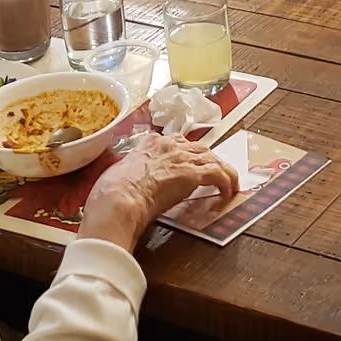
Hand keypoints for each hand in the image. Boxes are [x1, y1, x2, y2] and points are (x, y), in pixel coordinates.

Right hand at [77, 131, 240, 252]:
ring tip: (229, 183)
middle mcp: (168, 145)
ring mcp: (182, 158)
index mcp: (149, 143)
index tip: (188, 160)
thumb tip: (129, 185)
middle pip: (198, 148)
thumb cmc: (111, 192)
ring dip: (222, 171)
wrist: (118, 199)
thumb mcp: (118, 174)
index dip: (185, 152)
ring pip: (212, 159)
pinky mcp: (192, 174)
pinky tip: (228, 193)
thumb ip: (130, 174)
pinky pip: (218, 175)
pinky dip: (226, 183)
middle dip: (208, 160)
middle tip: (214, 172)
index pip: (175, 141)